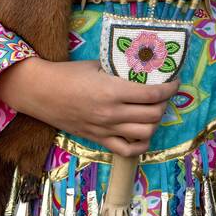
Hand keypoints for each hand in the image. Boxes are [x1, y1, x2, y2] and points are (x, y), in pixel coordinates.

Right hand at [0, 56, 175, 156]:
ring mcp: (106, 129)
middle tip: (164, 94)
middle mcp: (112, 113)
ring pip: (145, 133)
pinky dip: (141, 144)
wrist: (41, 93)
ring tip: (154, 110)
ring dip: (156, 122)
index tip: (174, 82)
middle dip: (165, 103)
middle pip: (154, 114)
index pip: (153, 94)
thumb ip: (120, 69)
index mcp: (113, 91)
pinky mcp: (98, 139)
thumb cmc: (68, 75)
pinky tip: (143, 133)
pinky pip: (127, 150)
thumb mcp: (97, 65)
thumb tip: (142, 67)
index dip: (170, 88)